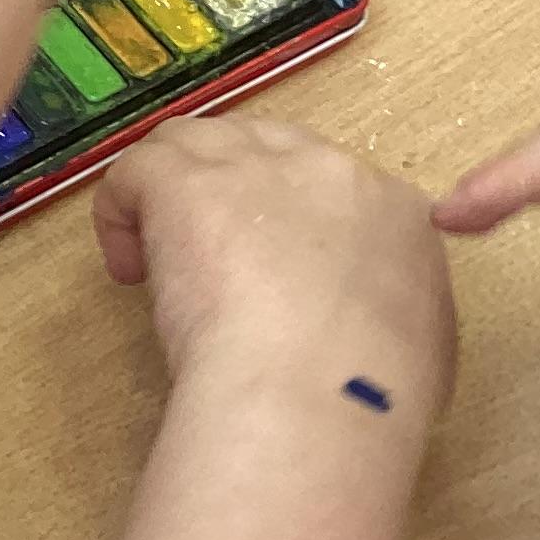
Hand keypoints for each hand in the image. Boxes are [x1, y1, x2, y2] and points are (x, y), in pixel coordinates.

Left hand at [94, 116, 455, 409]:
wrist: (317, 387)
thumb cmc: (370, 396)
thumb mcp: (419, 350)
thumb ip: (392, 317)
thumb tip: (362, 325)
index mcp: (393, 210)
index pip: (330, 188)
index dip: (290, 224)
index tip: (267, 275)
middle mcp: (325, 170)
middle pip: (261, 147)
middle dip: (228, 191)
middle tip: (207, 256)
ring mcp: (252, 167)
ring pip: (195, 143)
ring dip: (170, 189)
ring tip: (157, 257)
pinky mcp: (185, 181)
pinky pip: (137, 170)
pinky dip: (120, 213)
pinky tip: (126, 270)